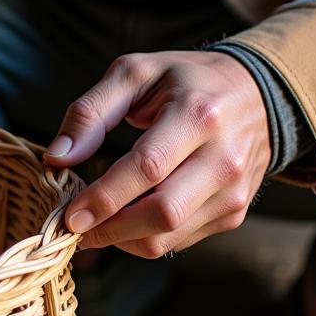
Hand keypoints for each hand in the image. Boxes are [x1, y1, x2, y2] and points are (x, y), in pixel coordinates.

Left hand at [44, 51, 270, 256]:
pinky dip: (144, 236)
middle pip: (161, 214)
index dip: (104, 197)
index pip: (147, 168)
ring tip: (96, 221)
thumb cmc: (186, 80)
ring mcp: (234, 191)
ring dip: (122, 238)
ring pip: (167, 237)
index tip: (69, 215)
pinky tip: (128, 217)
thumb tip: (57, 158)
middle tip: (75, 227)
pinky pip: (178, 241)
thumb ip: (90, 112)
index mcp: (198, 115)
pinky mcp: (234, 212)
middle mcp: (223, 158)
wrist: (258, 93)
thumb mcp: (135, 73)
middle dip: (109, 229)